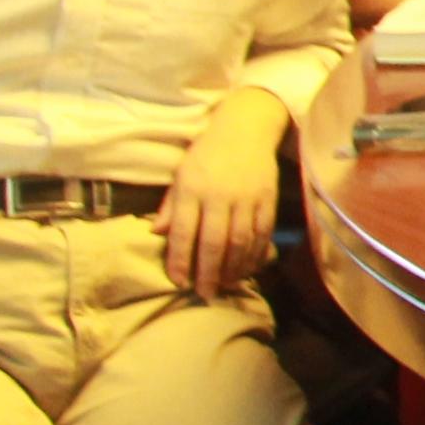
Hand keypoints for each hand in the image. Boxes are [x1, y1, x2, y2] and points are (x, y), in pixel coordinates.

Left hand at [159, 104, 283, 301]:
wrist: (245, 130)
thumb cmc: (206, 155)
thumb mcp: (181, 175)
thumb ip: (170, 206)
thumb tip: (156, 234)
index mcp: (192, 190)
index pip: (184, 232)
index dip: (181, 260)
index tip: (179, 282)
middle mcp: (219, 196)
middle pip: (214, 242)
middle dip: (209, 272)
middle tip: (205, 294)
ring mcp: (247, 199)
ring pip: (240, 242)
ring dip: (233, 268)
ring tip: (226, 285)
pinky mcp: (267, 200)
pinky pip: (262, 234)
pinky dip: (255, 254)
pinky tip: (248, 268)